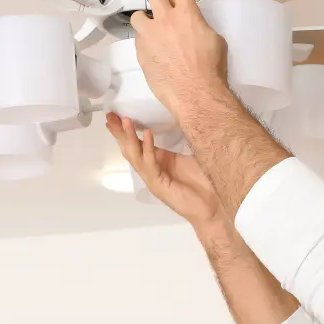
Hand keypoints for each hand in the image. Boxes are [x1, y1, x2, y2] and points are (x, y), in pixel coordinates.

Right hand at [105, 112, 223, 229]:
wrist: (213, 207)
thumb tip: (185, 117)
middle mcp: (152, 170)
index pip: (137, 144)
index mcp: (158, 162)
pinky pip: (151, 164)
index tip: (116, 115)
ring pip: (136, 156)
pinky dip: (148, 149)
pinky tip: (147, 134)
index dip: (127, 131)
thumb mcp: (193, 155)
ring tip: (125, 121)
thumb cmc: (206, 182)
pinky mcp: (159, 185)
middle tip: (110, 116)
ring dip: (129, 137)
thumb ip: (185, 141)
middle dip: (120, 133)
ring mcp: (153, 179)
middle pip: (131, 149)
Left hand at [130, 0, 228, 122]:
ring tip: (154, 32)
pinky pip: (138, 40)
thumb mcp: (214, 39)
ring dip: (145, 21)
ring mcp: (150, 35)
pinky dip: (145, 43)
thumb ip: (198, 24)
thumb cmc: (210, 69)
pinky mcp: (141, 52)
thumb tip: (192, 24)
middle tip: (162, 8)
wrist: (195, 93)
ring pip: (137, 15)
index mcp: (187, 13)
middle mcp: (165, 20)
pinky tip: (155, 53)